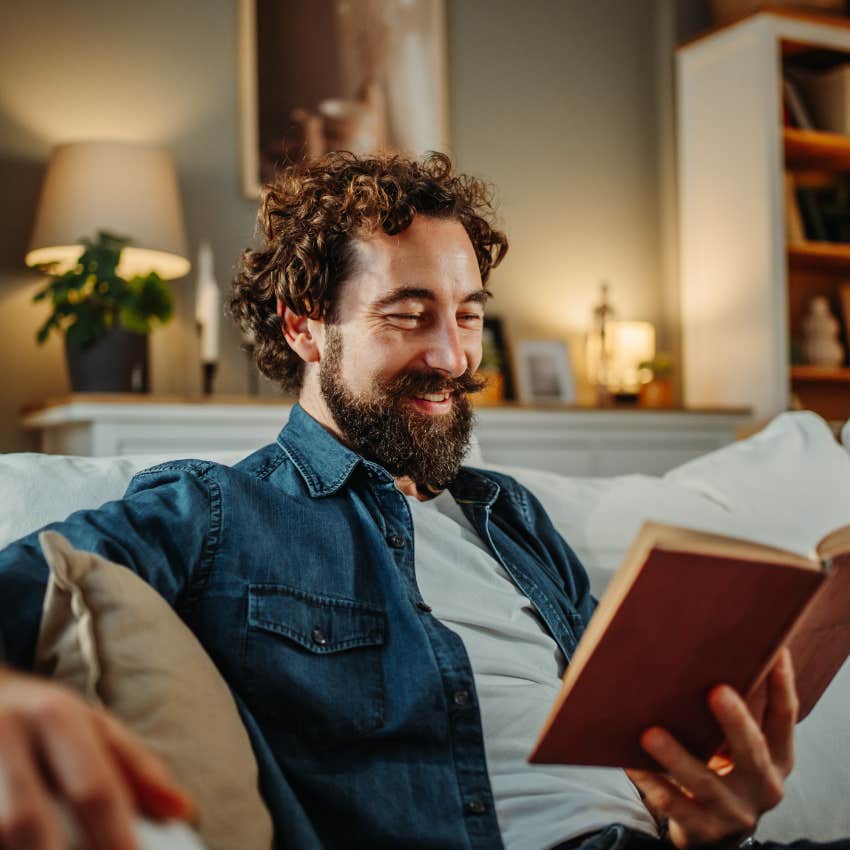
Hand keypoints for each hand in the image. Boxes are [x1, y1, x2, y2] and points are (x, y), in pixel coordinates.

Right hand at [0, 668, 194, 849]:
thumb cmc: (46, 719)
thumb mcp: (94, 726)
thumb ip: (137, 769)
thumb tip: (184, 811)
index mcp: (54, 718)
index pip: (92, 788)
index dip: (115, 838)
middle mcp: (5, 738)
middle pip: (28, 824)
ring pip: (2, 832)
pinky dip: (7, 845)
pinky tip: (22, 849)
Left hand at [627, 648, 797, 848]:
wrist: (714, 832)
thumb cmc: (722, 769)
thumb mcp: (740, 747)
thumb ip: (733, 713)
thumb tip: (705, 650)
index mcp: (777, 757)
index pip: (784, 718)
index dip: (782, 686)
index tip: (775, 652)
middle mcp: (763, 786)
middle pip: (752, 751)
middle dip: (735, 721)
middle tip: (716, 691)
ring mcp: (735, 812)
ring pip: (705, 782)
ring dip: (677, 757)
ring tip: (651, 733)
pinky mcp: (704, 829)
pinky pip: (673, 805)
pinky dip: (651, 782)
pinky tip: (631, 762)